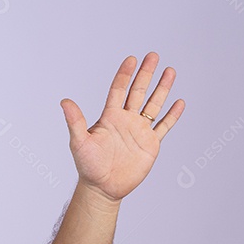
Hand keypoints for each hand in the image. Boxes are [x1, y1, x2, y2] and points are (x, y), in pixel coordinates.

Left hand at [60, 52, 185, 201]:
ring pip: (153, 105)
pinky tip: (179, 102)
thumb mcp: (79, 142)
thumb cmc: (88, 166)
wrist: (102, 188)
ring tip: (170, 71)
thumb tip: (64, 101)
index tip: (131, 59)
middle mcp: (125, 120)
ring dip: (162, 89)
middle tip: (153, 55)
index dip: (125, 75)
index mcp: (109, 117)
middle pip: (138, 92)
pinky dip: (172, 115)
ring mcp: (139, 131)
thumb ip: (75, 121)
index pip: (118, 90)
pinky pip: (163, 126)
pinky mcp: (150, 144)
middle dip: (146, 74)